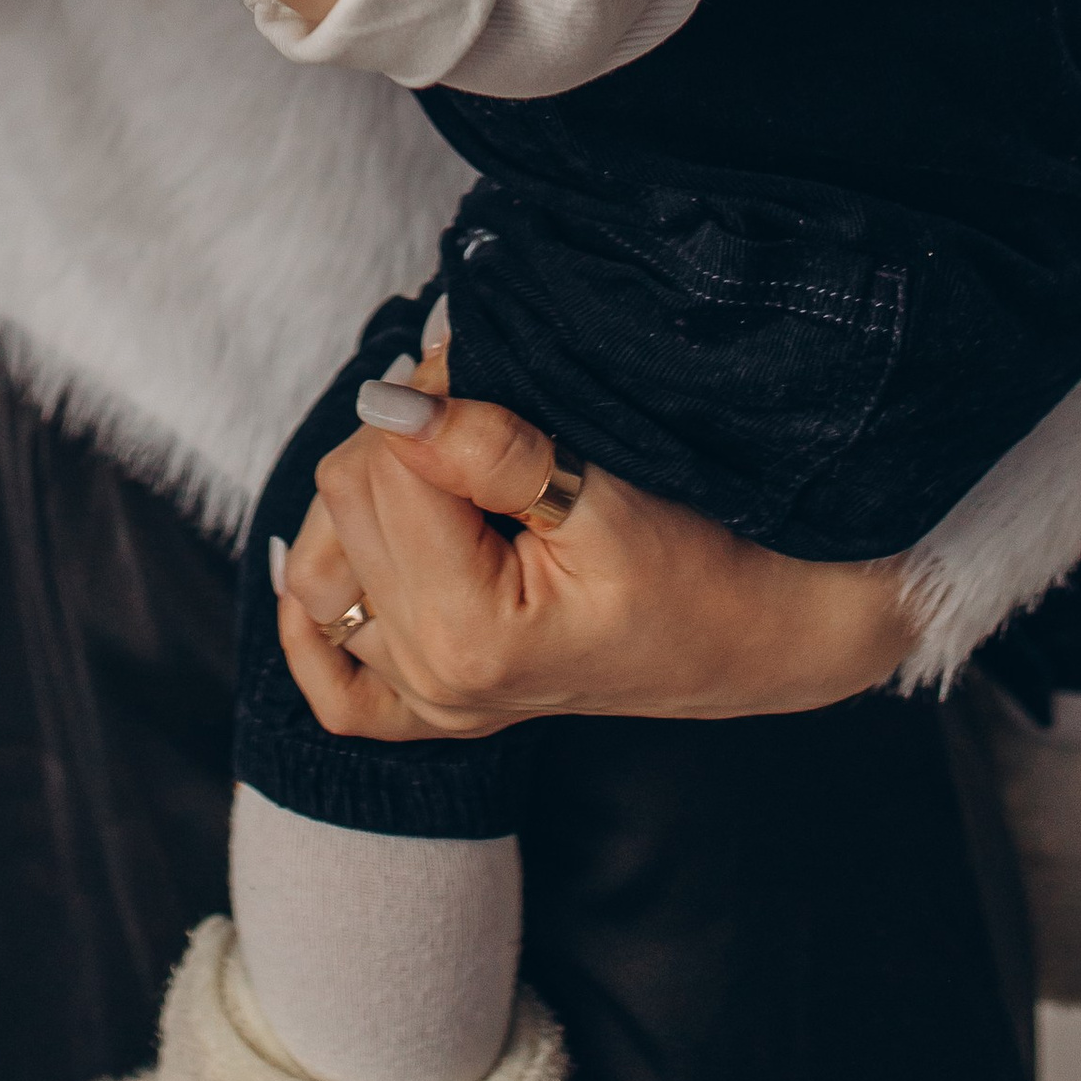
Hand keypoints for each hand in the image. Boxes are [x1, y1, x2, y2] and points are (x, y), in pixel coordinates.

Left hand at [276, 365, 917, 733]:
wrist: (761, 633)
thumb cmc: (702, 566)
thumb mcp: (602, 495)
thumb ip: (486, 447)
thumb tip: (385, 401)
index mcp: (466, 637)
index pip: (377, 468)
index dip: (431, 398)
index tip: (493, 377)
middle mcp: (433, 678)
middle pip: (344, 502)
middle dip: (404, 432)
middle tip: (485, 402)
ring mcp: (431, 699)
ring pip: (323, 559)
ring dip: (376, 492)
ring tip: (453, 459)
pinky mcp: (440, 703)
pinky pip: (334, 678)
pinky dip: (319, 615)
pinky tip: (335, 561)